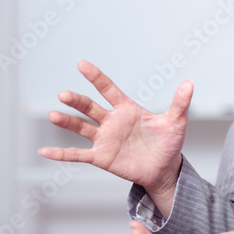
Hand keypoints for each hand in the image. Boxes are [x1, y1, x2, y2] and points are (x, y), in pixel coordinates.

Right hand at [38, 60, 191, 215]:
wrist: (164, 169)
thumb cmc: (168, 143)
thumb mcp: (176, 122)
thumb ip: (179, 103)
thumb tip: (190, 83)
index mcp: (127, 109)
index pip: (108, 89)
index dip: (96, 78)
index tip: (82, 65)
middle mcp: (112, 121)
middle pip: (90, 107)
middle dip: (77, 101)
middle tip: (64, 94)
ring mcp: (104, 139)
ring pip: (81, 128)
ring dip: (67, 122)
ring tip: (53, 115)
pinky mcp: (101, 157)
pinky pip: (78, 155)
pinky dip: (61, 154)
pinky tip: (44, 152)